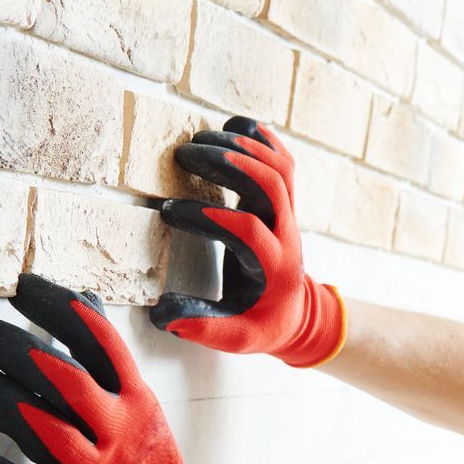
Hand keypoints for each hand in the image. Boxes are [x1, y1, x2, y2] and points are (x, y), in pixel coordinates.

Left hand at [0, 273, 244, 463]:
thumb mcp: (141, 408)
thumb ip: (110, 363)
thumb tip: (84, 300)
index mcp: (137, 402)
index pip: (98, 341)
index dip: (57, 308)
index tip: (21, 287)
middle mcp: (120, 434)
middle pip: (62, 379)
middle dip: (14, 349)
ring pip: (42, 429)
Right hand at [150, 117, 346, 367]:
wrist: (299, 313)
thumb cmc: (263, 324)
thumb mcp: (238, 337)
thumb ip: (205, 329)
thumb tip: (164, 316)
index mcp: (274, 267)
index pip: (248, 231)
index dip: (210, 217)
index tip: (169, 210)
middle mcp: (287, 234)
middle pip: (271, 185)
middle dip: (229, 164)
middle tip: (184, 153)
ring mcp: (289, 214)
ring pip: (279, 167)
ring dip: (242, 146)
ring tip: (200, 139)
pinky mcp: (285, 202)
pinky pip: (283, 161)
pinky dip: (263, 139)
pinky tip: (234, 125)